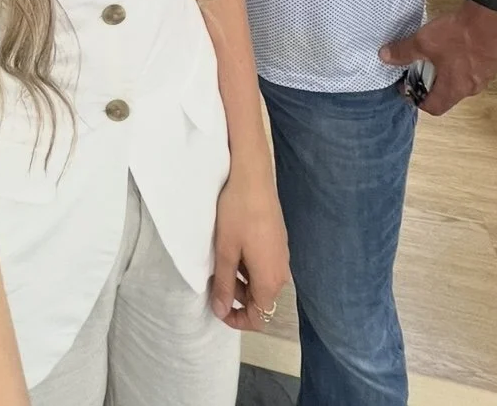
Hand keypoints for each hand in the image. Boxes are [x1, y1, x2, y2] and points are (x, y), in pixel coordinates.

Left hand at [210, 168, 289, 331]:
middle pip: (261, 300)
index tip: (217, 307)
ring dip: (241, 281)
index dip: (237, 320)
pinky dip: (248, 266)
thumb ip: (224, 285)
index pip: (259, 317)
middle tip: (215, 281)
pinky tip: (234, 248)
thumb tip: (221, 311)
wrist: (253, 176)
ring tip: (221, 262)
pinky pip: (265, 265)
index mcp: (270, 280)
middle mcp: (281, 272)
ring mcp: (282, 255)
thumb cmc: (237, 214)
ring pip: (262, 281)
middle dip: (237, 298)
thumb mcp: (226, 251)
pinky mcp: (279, 240)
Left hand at [379, 1, 496, 115]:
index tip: (407, 85)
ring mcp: (485, 76)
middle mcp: (471, 88)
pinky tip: (454, 47)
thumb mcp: (424, 42)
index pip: (434, 108)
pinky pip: (472, 70)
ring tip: (435, 56)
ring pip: (460, 82)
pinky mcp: (492, 63)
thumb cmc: (458, 34)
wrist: (490, 16)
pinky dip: (460, 64)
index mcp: (454, 89)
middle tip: (418, 68)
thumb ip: (403, 51)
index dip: (417, 99)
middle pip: (447, 96)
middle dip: (430, 85)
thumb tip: (384, 56)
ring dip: (446, 74)